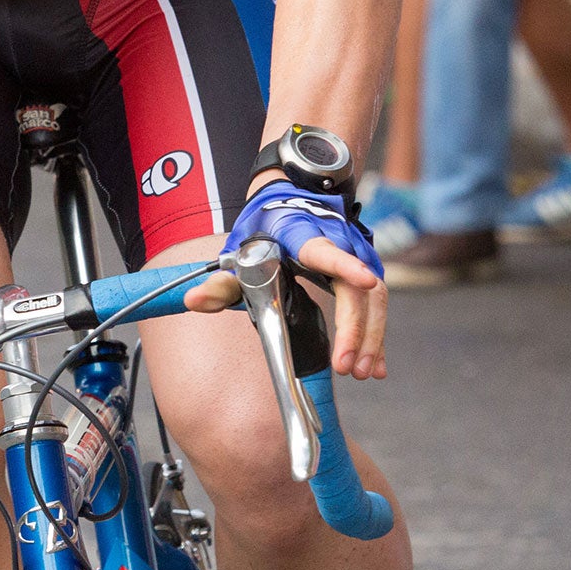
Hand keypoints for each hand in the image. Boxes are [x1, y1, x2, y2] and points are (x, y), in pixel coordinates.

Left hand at [188, 183, 389, 380]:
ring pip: (375, 298)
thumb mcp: (240, 249)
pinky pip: (377, 305)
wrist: (290, 196)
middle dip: (355, 329)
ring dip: (371, 338)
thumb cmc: (265, 227)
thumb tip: (193, 301)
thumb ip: (220, 281)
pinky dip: (377, 336)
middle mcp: (339, 243)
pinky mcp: (366, 269)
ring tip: (361, 373)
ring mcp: (358, 255)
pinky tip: (376, 366)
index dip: (346, 264)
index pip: (326, 251)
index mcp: (305, 236)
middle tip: (346, 367)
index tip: (364, 281)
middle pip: (357, 287)